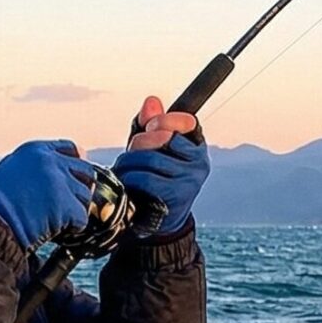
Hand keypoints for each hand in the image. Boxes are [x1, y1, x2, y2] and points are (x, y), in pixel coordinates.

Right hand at [0, 140, 95, 250]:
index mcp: (35, 150)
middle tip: (69, 203)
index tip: (74, 178)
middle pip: (85, 170)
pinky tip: (57, 230)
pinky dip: (73, 227)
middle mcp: (50, 161)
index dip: (76, 165)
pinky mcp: (66, 205)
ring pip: (85, 195)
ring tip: (55, 219)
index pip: (71, 149)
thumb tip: (62, 169)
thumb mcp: (11, 170)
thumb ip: (36, 166)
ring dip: (75, 209)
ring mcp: (60, 182)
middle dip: (81, 187)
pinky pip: (82, 218)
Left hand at [113, 95, 207, 237]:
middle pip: (163, 138)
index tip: (150, 125)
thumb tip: (152, 102)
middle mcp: (200, 162)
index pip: (187, 121)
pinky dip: (130, 179)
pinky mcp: (176, 197)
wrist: (162, 220)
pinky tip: (126, 183)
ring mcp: (190, 180)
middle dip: (138, 143)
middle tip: (128, 153)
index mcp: (197, 146)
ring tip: (121, 169)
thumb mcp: (155, 150)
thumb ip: (152, 124)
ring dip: (128, 163)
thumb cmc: (157, 178)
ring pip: (150, 159)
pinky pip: (145, 179)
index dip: (166, 119)